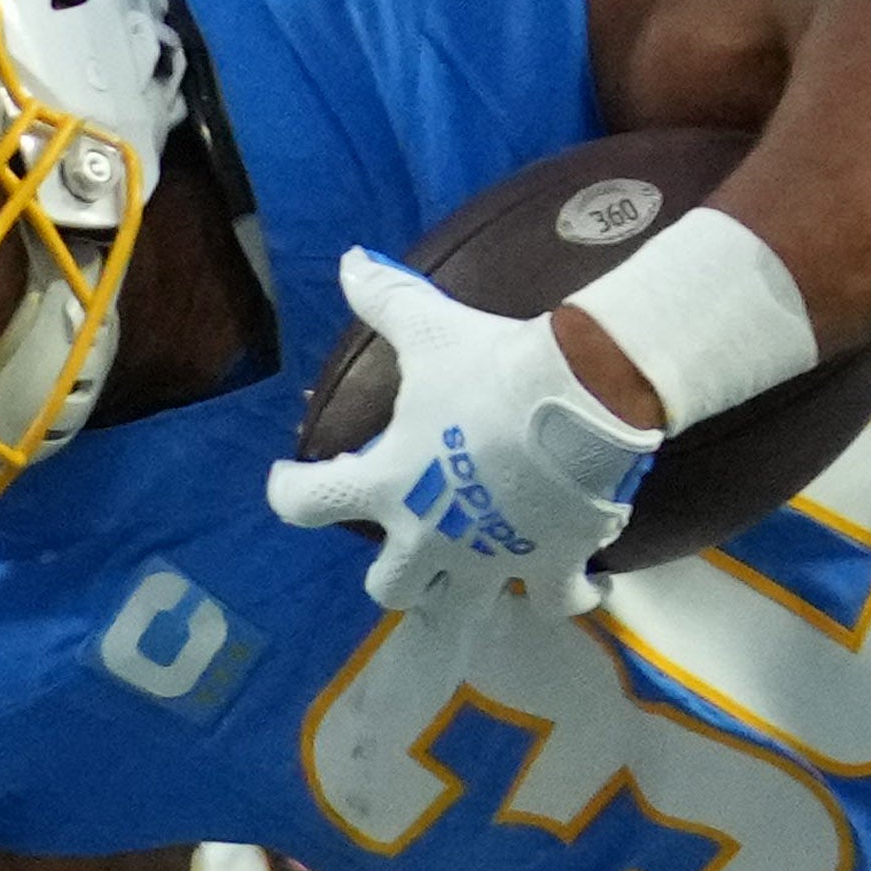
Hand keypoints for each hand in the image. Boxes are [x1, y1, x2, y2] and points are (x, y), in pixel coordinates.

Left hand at [260, 249, 658, 618]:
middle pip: (389, 587)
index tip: (292, 480)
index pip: (305, 504)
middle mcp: (430, 538)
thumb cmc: (491, 367)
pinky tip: (580, 583)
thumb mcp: (430, 328)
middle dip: (393, 571)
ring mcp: (491, 562)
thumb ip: (384, 300)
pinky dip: (568, 595)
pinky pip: (556, 602)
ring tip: (475, 573)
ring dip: (463, 594)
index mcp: (387, 485)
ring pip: (460, 608)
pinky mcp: (550, 565)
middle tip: (406, 541)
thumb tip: (349, 262)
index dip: (290, 492)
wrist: (581, 396)